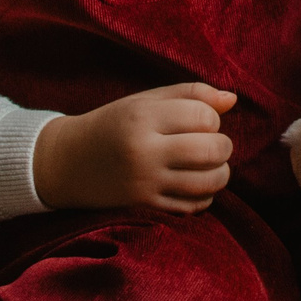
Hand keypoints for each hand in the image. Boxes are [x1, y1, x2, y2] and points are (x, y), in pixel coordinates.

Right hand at [33, 82, 236, 213]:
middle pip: (212, 150)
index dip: (212, 119)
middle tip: (214, 144)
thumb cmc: (113, 124)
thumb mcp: (145, 100)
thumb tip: (232, 99)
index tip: (201, 122)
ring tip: (211, 166)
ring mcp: (144, 182)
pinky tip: (196, 185)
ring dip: (220, 173)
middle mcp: (144, 150)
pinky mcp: (145, 205)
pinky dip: (205, 196)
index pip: (204, 116)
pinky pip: (193, 205)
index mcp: (143, 116)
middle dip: (223, 146)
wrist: (67, 162)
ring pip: (208, 182)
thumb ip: (190, 94)